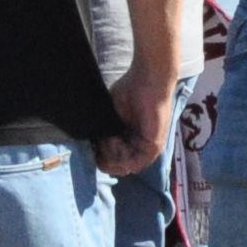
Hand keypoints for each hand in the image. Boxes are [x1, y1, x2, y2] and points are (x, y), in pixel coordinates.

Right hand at [101, 55, 176, 176]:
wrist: (147, 79)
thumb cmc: (131, 91)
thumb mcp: (111, 114)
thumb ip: (104, 130)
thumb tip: (92, 146)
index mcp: (130, 139)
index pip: (115, 160)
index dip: (101, 157)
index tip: (92, 146)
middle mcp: (140, 147)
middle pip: (119, 167)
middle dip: (105, 158)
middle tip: (100, 142)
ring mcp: (149, 148)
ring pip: (126, 167)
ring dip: (112, 156)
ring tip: (109, 139)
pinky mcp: (154, 145)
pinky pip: (136, 162)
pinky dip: (122, 156)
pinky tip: (114, 140)